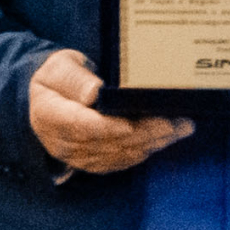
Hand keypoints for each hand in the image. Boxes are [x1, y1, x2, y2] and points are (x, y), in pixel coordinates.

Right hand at [29, 49, 192, 173]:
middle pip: (108, 142)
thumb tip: (94, 93)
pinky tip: (166, 139)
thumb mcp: (60, 67)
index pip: (80, 125)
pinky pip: (122, 161)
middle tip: (175, 122)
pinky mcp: (94, 162)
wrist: (51, 98)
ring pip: (119, 153)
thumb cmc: (58, 77)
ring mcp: (79, 157)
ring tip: (180, 128)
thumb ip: (75, 79)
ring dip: (152, 143)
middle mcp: (63, 142)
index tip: (131, 125)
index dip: (108, 127)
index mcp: (49, 115)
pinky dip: (145, 150)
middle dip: (144, 133)